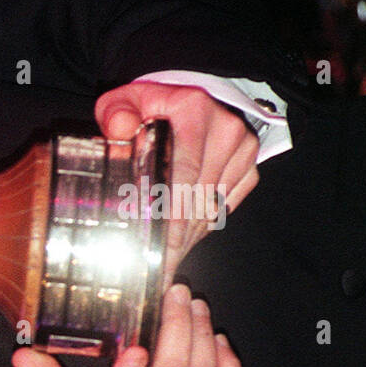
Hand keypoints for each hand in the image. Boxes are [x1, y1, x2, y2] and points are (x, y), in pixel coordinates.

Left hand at [95, 81, 259, 288]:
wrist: (188, 101)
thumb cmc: (151, 107)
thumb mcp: (125, 102)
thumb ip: (116, 113)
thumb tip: (119, 129)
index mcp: (194, 111)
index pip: (182, 174)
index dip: (168, 215)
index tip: (156, 246)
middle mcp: (226, 130)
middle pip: (197, 198)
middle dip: (173, 237)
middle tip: (152, 266)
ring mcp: (243, 150)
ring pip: (212, 209)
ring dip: (186, 237)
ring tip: (163, 259)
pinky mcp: (249, 168)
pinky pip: (225, 209)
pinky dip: (201, 227)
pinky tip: (181, 239)